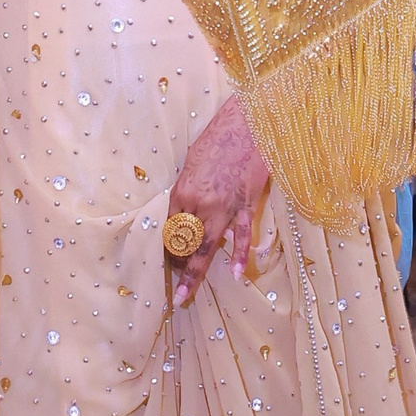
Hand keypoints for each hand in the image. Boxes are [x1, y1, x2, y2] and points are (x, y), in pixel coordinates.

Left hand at [165, 96, 269, 305]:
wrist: (247, 122)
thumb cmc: (219, 138)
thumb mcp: (193, 162)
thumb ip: (189, 189)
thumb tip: (188, 209)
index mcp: (182, 190)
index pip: (170, 227)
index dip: (168, 248)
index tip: (168, 264)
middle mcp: (199, 202)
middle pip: (184, 242)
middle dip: (178, 268)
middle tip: (175, 292)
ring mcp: (224, 206)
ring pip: (207, 245)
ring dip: (196, 271)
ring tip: (188, 293)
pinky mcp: (247, 203)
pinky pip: (242, 235)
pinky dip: (239, 255)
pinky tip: (235, 274)